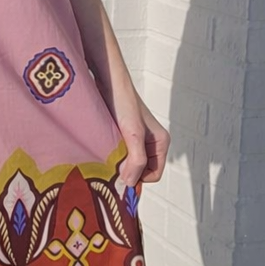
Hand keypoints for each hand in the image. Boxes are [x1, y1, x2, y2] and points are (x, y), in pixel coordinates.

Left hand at [98, 73, 169, 190]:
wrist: (109, 83)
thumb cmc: (123, 103)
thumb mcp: (133, 134)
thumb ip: (136, 159)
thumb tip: (130, 182)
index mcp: (161, 143)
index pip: (153, 174)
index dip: (138, 178)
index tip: (121, 176)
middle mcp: (151, 142)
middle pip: (141, 170)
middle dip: (127, 171)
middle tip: (111, 166)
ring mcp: (137, 139)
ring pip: (129, 163)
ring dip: (118, 164)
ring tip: (107, 157)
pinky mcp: (124, 136)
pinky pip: (121, 155)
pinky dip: (112, 157)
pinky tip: (104, 152)